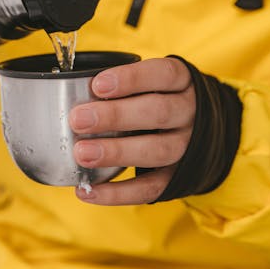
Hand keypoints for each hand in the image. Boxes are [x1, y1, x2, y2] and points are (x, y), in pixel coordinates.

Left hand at [69, 57, 195, 204]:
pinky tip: (88, 190)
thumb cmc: (158, 96)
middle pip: (158, 112)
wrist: (199, 130)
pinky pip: (151, 188)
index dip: (131, 79)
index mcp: (181, 82)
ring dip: (116, 152)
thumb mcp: (151, 81)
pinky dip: (118, 193)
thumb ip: (122, 85)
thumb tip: (70, 91)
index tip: (98, 85)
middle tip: (78, 119)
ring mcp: (187, 147)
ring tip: (81, 154)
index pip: (163, 75)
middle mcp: (190, 113)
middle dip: (115, 116)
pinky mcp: (178, 177)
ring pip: (158, 151)